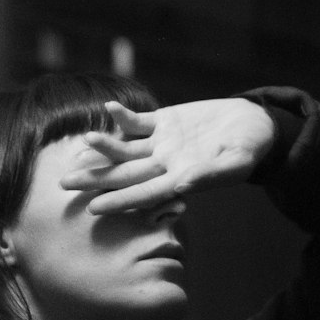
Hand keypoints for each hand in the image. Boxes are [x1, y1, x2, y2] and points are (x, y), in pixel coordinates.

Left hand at [60, 97, 276, 214]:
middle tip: (64, 184)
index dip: (119, 200)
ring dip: (103, 149)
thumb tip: (180, 186)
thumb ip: (209, 176)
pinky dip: (123, 118)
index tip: (94, 208)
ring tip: (79, 148)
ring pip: (125, 148)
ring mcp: (162, 142)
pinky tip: (107, 111)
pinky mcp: (165, 121)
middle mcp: (165, 162)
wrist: (255, 124)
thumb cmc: (251, 148)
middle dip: (95, 179)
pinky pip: (138, 121)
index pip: (143, 192)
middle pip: (124, 174)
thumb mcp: (237, 163)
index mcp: (180, 178)